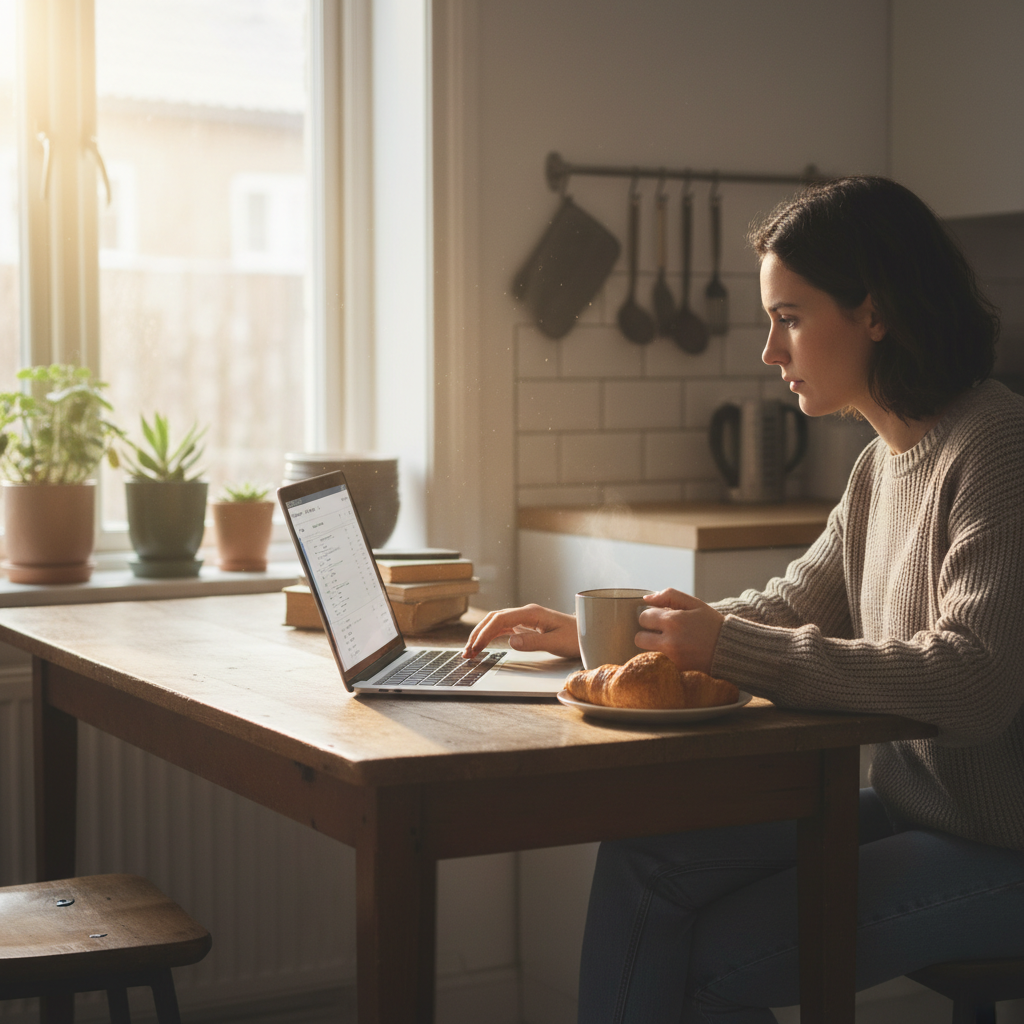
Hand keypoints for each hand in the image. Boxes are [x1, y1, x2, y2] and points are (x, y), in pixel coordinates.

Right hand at [463, 604, 579, 659]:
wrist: (588, 633)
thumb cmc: (576, 637)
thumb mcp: (557, 642)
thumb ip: (534, 642)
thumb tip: (510, 640)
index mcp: (531, 613)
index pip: (500, 618)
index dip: (485, 632)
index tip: (475, 647)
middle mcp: (526, 613)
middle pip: (494, 618)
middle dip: (478, 634)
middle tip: (467, 653)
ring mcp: (525, 618)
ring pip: (496, 622)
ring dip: (481, 634)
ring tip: (470, 651)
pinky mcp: (526, 625)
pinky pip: (503, 627)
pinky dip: (490, 635)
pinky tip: (483, 644)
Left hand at [635, 589, 724, 674]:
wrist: (732, 650)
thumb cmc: (712, 624)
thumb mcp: (695, 604)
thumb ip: (669, 596)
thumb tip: (646, 598)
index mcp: (673, 621)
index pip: (643, 617)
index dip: (651, 617)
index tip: (661, 620)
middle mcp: (670, 641)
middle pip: (639, 638)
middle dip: (647, 634)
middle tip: (661, 634)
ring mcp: (672, 659)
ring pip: (646, 653)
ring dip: (653, 648)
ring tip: (668, 645)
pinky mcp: (676, 672)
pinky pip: (658, 665)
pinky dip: (663, 660)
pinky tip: (676, 655)